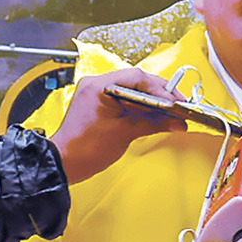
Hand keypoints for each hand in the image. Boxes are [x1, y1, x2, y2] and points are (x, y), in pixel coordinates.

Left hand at [50, 68, 186, 183]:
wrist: (64, 164)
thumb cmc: (83, 149)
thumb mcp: (124, 133)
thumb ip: (153, 124)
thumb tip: (174, 122)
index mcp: (99, 86)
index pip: (137, 77)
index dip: (160, 89)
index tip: (175, 100)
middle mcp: (97, 85)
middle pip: (137, 82)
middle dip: (159, 94)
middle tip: (177, 105)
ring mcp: (97, 94)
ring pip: (133, 91)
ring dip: (151, 101)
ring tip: (169, 112)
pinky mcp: (100, 105)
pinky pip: (126, 100)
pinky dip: (141, 108)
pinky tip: (154, 116)